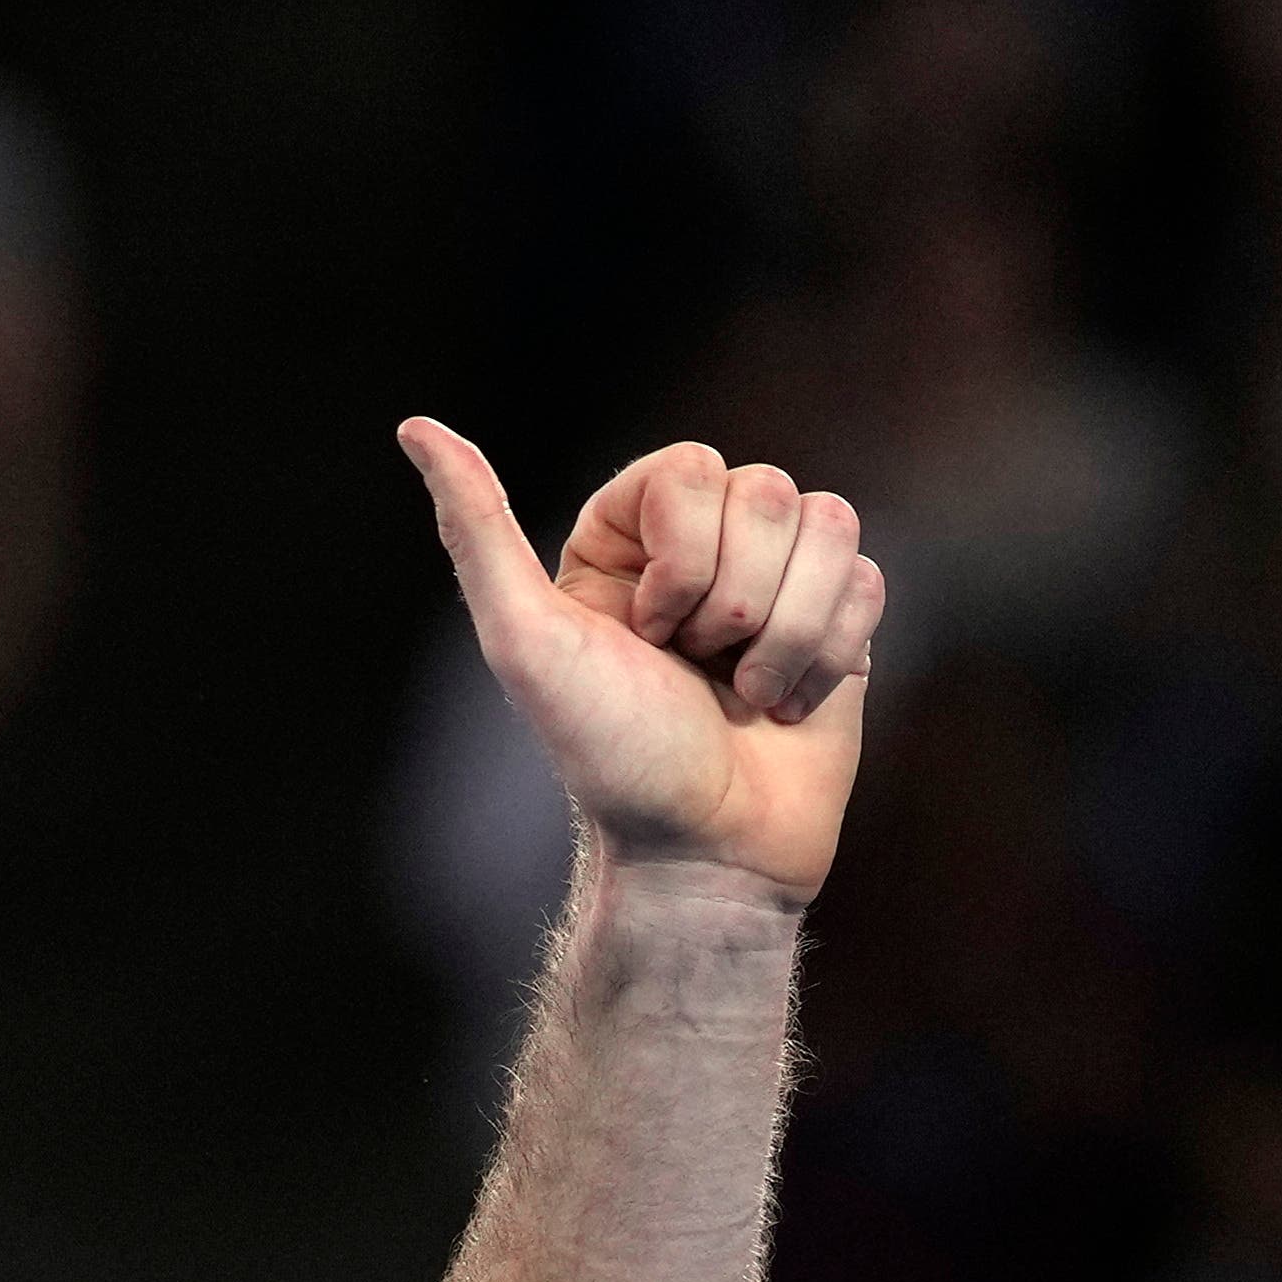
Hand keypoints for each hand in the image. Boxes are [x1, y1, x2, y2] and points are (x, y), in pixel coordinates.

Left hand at [401, 423, 883, 904]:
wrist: (705, 855)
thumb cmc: (613, 756)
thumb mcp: (525, 641)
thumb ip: (475, 529)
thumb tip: (415, 426)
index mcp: (625, 537)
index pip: (690, 469)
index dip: (683, 556)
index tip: (650, 636)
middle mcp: (702, 547)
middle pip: (765, 492)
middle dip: (734, 600)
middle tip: (697, 671)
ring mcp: (775, 582)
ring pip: (828, 524)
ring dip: (786, 632)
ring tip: (745, 694)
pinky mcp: (835, 622)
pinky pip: (866, 579)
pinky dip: (829, 653)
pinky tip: (788, 703)